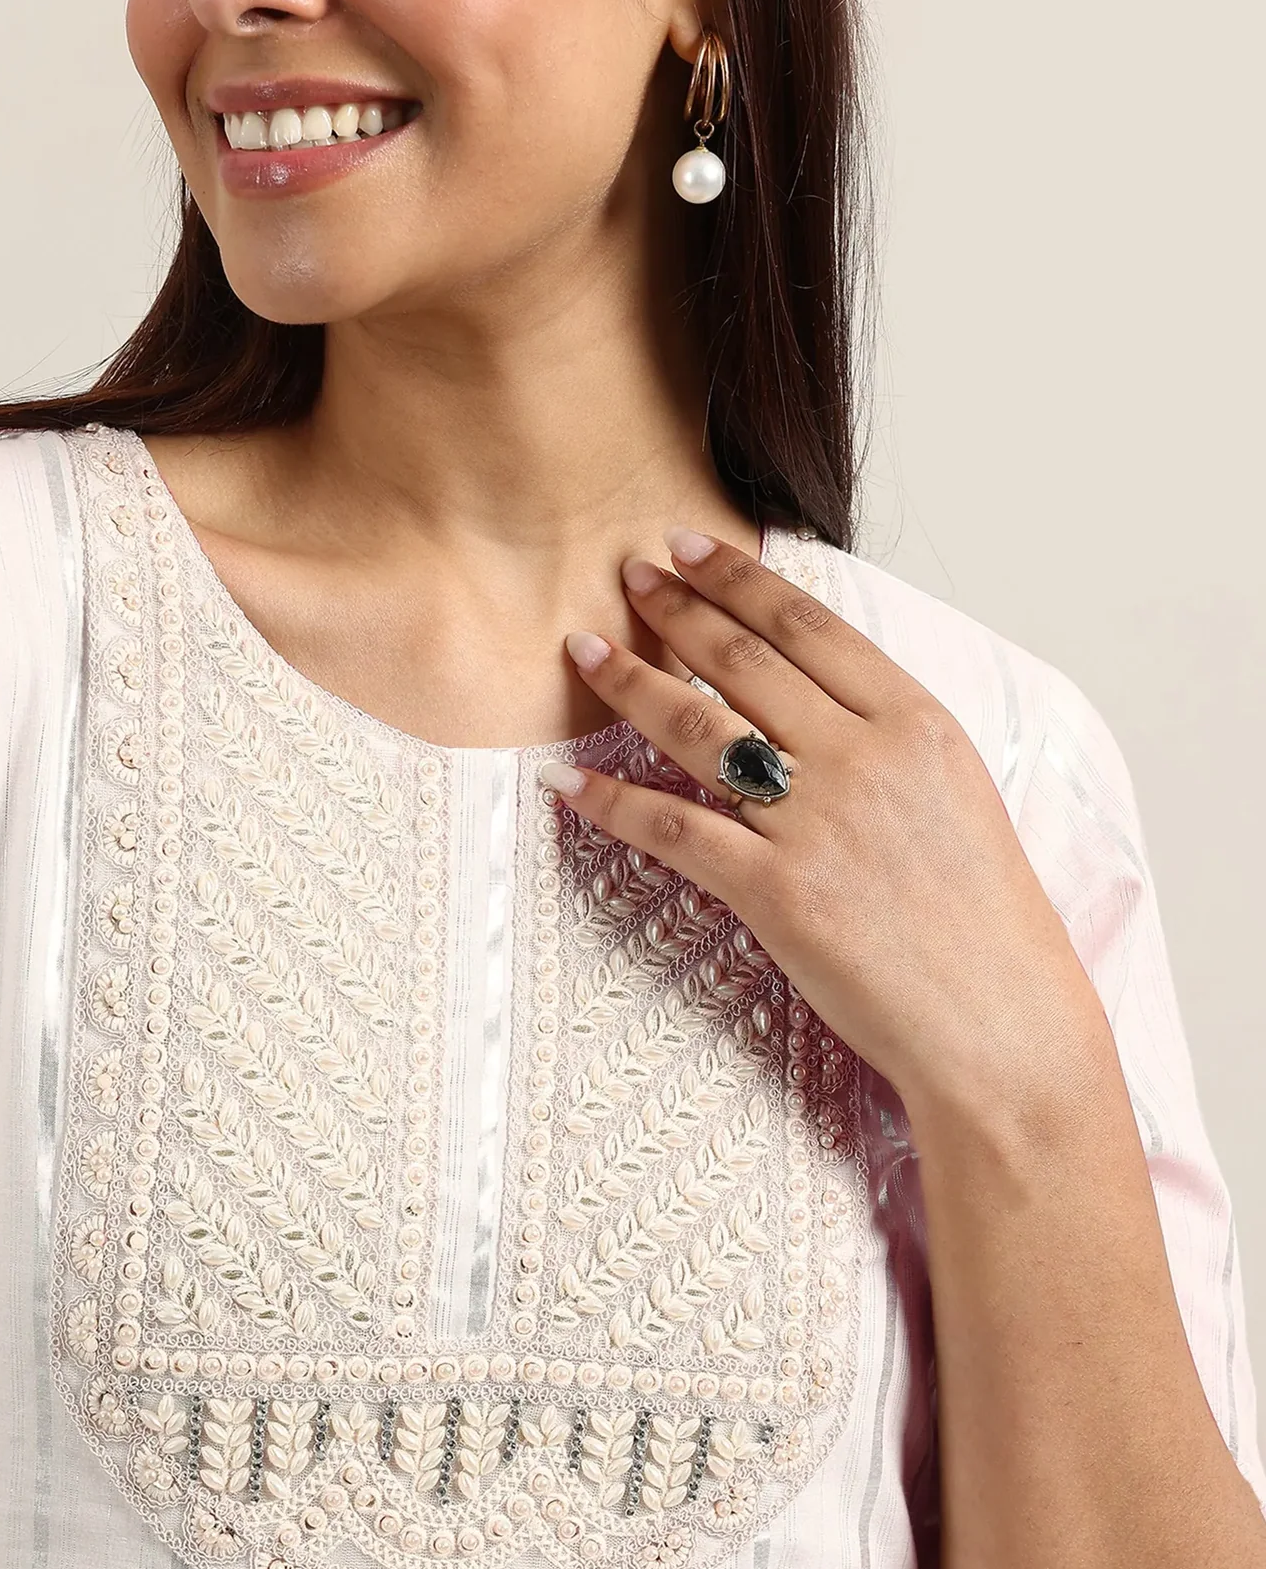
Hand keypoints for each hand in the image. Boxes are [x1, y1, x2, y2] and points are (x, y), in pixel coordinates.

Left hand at [539, 530, 1102, 1118]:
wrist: (999, 1021)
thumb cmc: (984, 921)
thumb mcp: (957, 795)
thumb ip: (889, 738)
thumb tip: (820, 697)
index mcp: (917, 724)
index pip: (808, 626)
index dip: (737, 579)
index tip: (688, 547)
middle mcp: (864, 759)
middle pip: (744, 661)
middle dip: (674, 610)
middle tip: (625, 577)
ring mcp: (817, 824)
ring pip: (697, 729)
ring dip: (629, 683)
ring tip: (584, 652)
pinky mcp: (777, 892)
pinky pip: (674, 829)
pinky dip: (612, 803)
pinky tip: (568, 784)